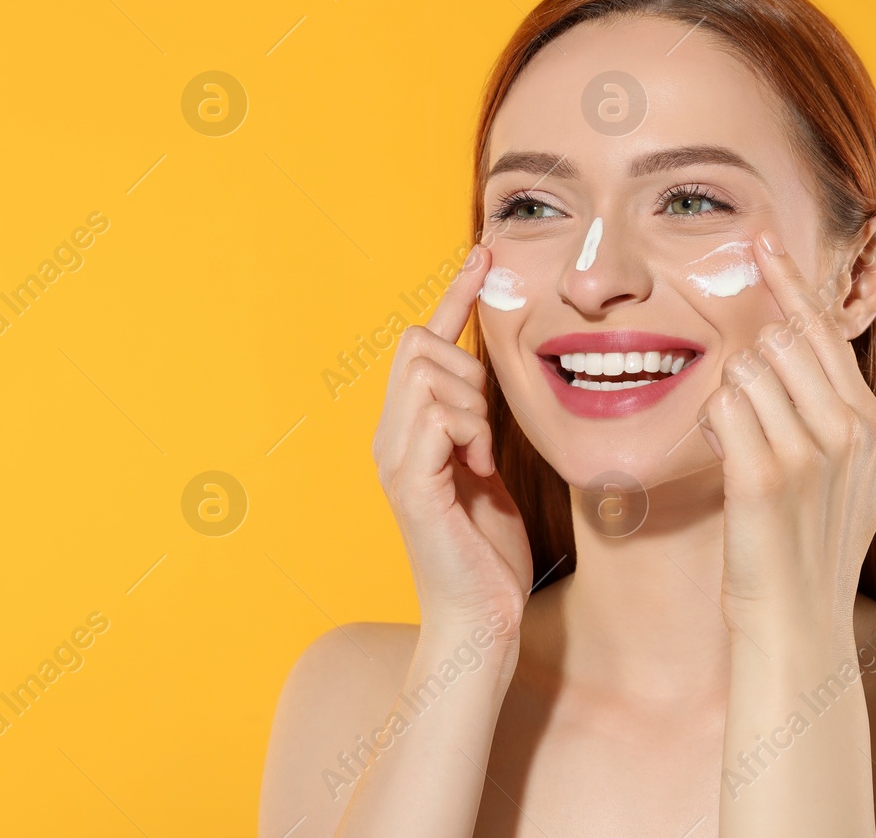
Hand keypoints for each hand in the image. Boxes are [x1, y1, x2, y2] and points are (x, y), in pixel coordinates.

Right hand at [371, 245, 532, 637]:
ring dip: (472, 407)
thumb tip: (486, 377)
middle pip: (418, 344)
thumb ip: (476, 421)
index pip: (421, 341)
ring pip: (430, 373)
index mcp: (406, 430)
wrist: (479, 621)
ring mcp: (393, 456)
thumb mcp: (486, 467)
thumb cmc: (487, 552)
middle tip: (486, 432)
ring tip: (481, 459)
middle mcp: (388, 435)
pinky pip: (436, 413)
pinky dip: (469, 431)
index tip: (485, 255)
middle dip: (467, 371)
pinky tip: (478, 469)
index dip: (454, 294)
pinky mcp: (408, 480)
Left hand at [697, 230, 875, 646]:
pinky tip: (728, 457)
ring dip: (728, 401)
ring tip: (744, 452)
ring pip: (744, 373)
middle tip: (747, 413)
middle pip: (780, 343)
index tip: (763, 240)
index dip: (789, 284)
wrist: (797, 625)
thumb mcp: (845, 479)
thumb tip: (800, 349)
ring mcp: (811, 453)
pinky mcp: (767, 477)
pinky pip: (722, 409)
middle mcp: (850, 430)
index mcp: (868, 424)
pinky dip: (714, 425)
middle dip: (747, 361)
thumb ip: (833, 415)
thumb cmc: (807, 549)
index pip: (824, 332)